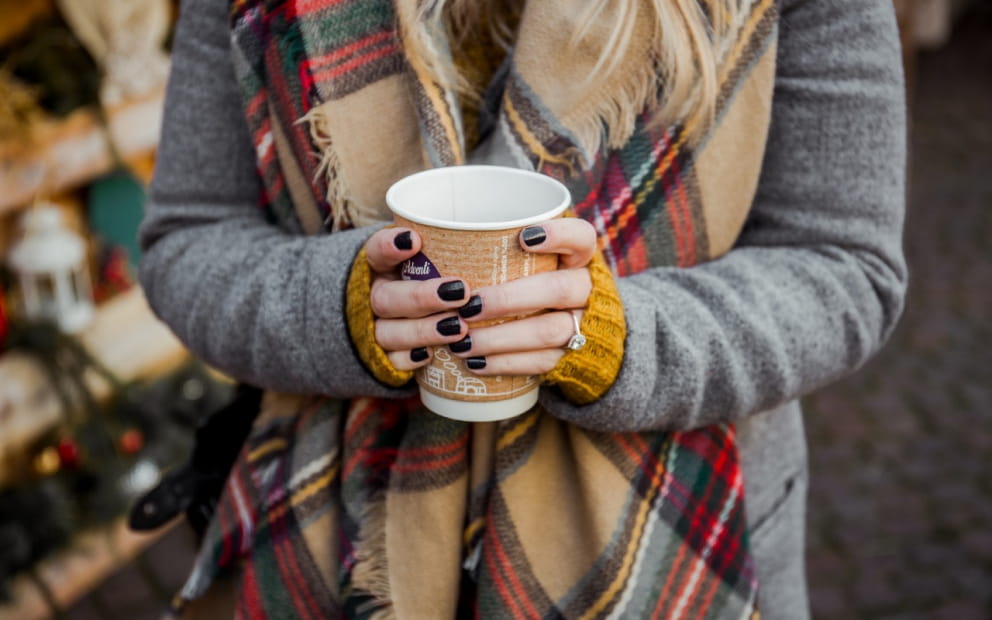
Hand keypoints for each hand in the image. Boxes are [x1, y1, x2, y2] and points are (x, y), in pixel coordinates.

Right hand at [364, 228, 471, 370]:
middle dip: (422, 296)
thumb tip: (519, 238)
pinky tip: (429, 355)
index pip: (376, 251)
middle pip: (385, 298)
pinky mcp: (382, 357)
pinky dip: (408, 358)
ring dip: (422, 330)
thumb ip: (457, 249)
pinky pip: (390, 361)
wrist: (395, 317)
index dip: (389, 246)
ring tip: (458, 328)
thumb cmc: (428, 279)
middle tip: (461, 292)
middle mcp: (375, 295)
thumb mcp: (434, 259)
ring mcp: (376, 327)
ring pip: (388, 332)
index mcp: (381, 267)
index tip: (414, 240)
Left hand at [447, 217, 595, 375]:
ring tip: (462, 342)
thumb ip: (501, 249)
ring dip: (500, 338)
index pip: (582, 237)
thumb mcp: (532, 258)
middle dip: (509, 299)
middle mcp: (587, 288)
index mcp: (580, 256)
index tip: (524, 237)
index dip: (558, 235)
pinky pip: (543, 362)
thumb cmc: (538, 280)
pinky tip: (475, 363)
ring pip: (549, 331)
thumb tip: (428, 240)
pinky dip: (506, 363)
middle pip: (558, 289)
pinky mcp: (573, 356)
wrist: (583, 329)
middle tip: (467, 306)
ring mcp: (584, 324)